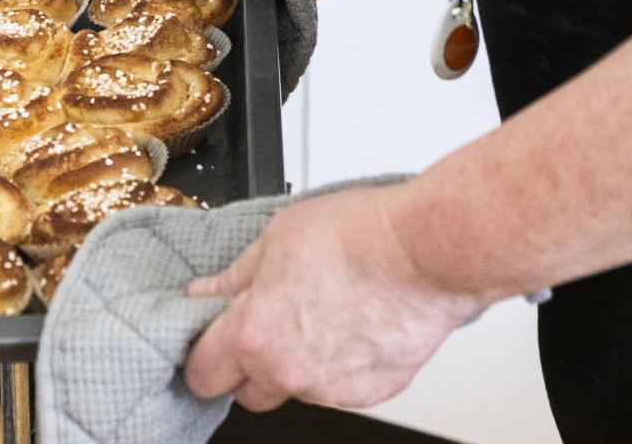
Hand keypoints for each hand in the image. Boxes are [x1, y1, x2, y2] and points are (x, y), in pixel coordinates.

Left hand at [183, 185, 485, 411]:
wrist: (429, 250)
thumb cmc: (359, 236)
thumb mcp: (275, 240)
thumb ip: (234, 278)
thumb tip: (205, 293)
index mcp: (254, 337)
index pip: (202, 375)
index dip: (203, 356)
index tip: (209, 340)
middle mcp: (290, 372)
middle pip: (247, 393)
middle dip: (248, 366)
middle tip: (264, 325)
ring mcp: (334, 388)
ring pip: (296, 388)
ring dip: (296, 363)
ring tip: (320, 313)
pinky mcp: (373, 391)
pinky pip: (339, 387)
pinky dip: (338, 365)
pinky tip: (351, 325)